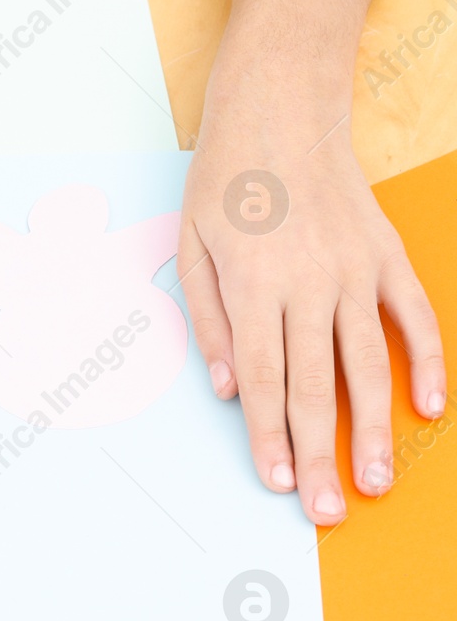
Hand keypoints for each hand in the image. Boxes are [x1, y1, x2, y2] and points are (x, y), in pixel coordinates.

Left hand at [179, 0, 444, 525]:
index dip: (270, 438)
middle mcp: (309, 283)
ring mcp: (355, 270)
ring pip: (367, 364)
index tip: (279, 484)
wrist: (281, 108)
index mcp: (253, 286)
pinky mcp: (387, 255)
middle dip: (319, 454)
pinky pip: (415, 317)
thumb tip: (225, 388)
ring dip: (375, 429)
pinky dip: (426, 363)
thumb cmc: (225, 180)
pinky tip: (430, 408)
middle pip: (313, 387)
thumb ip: (210, 320)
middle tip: (328, 512)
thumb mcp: (190, 246)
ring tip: (377, 481)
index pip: (262, 380)